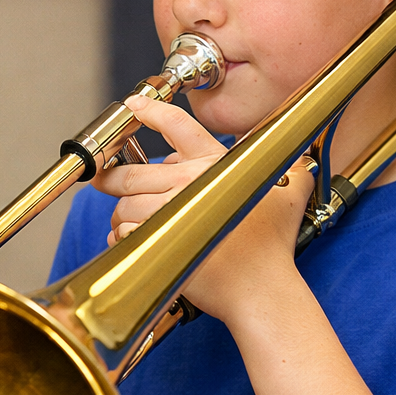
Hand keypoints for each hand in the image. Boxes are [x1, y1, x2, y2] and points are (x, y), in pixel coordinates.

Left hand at [95, 92, 315, 322]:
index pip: (178, 125)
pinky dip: (122, 237)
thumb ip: (292, 166)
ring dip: (120, 214)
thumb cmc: (273, 247)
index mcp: (215, 165)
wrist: (262, 290)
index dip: (150, 110)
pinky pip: (123, 234)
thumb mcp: (289, 194)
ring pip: (125, 206)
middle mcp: (190, 183)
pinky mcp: (158, 243)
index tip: (135, 104)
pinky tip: (132, 240)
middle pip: (134, 172)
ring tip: (128, 221)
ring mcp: (171, 213)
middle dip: (112, 175)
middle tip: (103, 178)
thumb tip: (292, 155)